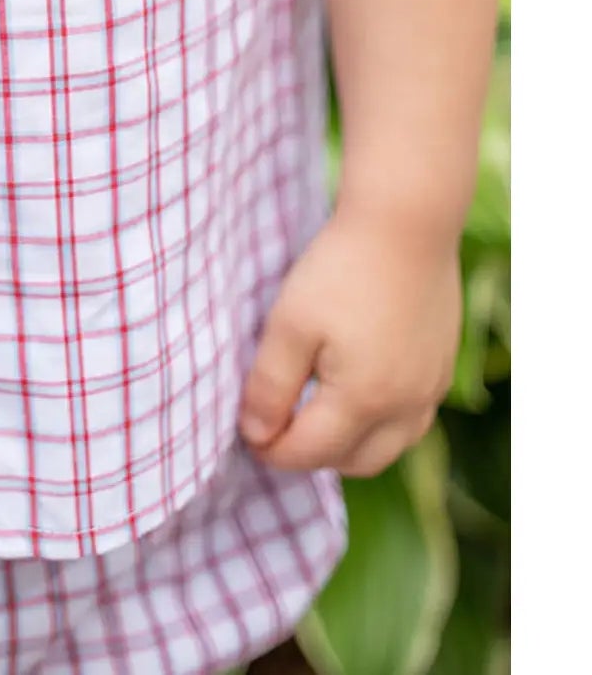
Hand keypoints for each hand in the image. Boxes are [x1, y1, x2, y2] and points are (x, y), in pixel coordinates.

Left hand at [236, 204, 461, 476]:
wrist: (407, 222)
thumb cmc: (341, 269)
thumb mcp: (289, 324)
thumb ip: (269, 386)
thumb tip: (256, 435)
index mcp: (363, 401)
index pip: (309, 453)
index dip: (270, 449)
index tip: (244, 432)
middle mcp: (406, 407)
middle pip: (353, 463)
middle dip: (311, 455)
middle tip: (277, 426)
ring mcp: (431, 389)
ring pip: (389, 448)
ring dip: (349, 445)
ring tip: (313, 413)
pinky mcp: (442, 368)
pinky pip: (411, 421)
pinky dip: (380, 423)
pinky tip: (356, 391)